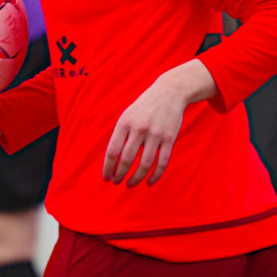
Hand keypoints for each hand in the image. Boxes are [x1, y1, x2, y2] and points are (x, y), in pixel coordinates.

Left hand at [103, 60, 218, 185]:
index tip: (106, 177)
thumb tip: (112, 159)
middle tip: (117, 182)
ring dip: (135, 178)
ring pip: (144, 164)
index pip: (112, 150)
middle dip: (119, 174)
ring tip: (130, 184)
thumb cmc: (144, 106)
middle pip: (126, 159)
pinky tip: (149, 182)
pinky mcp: (170, 139)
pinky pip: (162, 163)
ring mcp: (156, 134)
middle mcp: (139, 129)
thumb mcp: (127, 115)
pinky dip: (155, 176)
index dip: (108, 167)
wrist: (169, 92)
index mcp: (125, 123)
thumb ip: (120, 134)